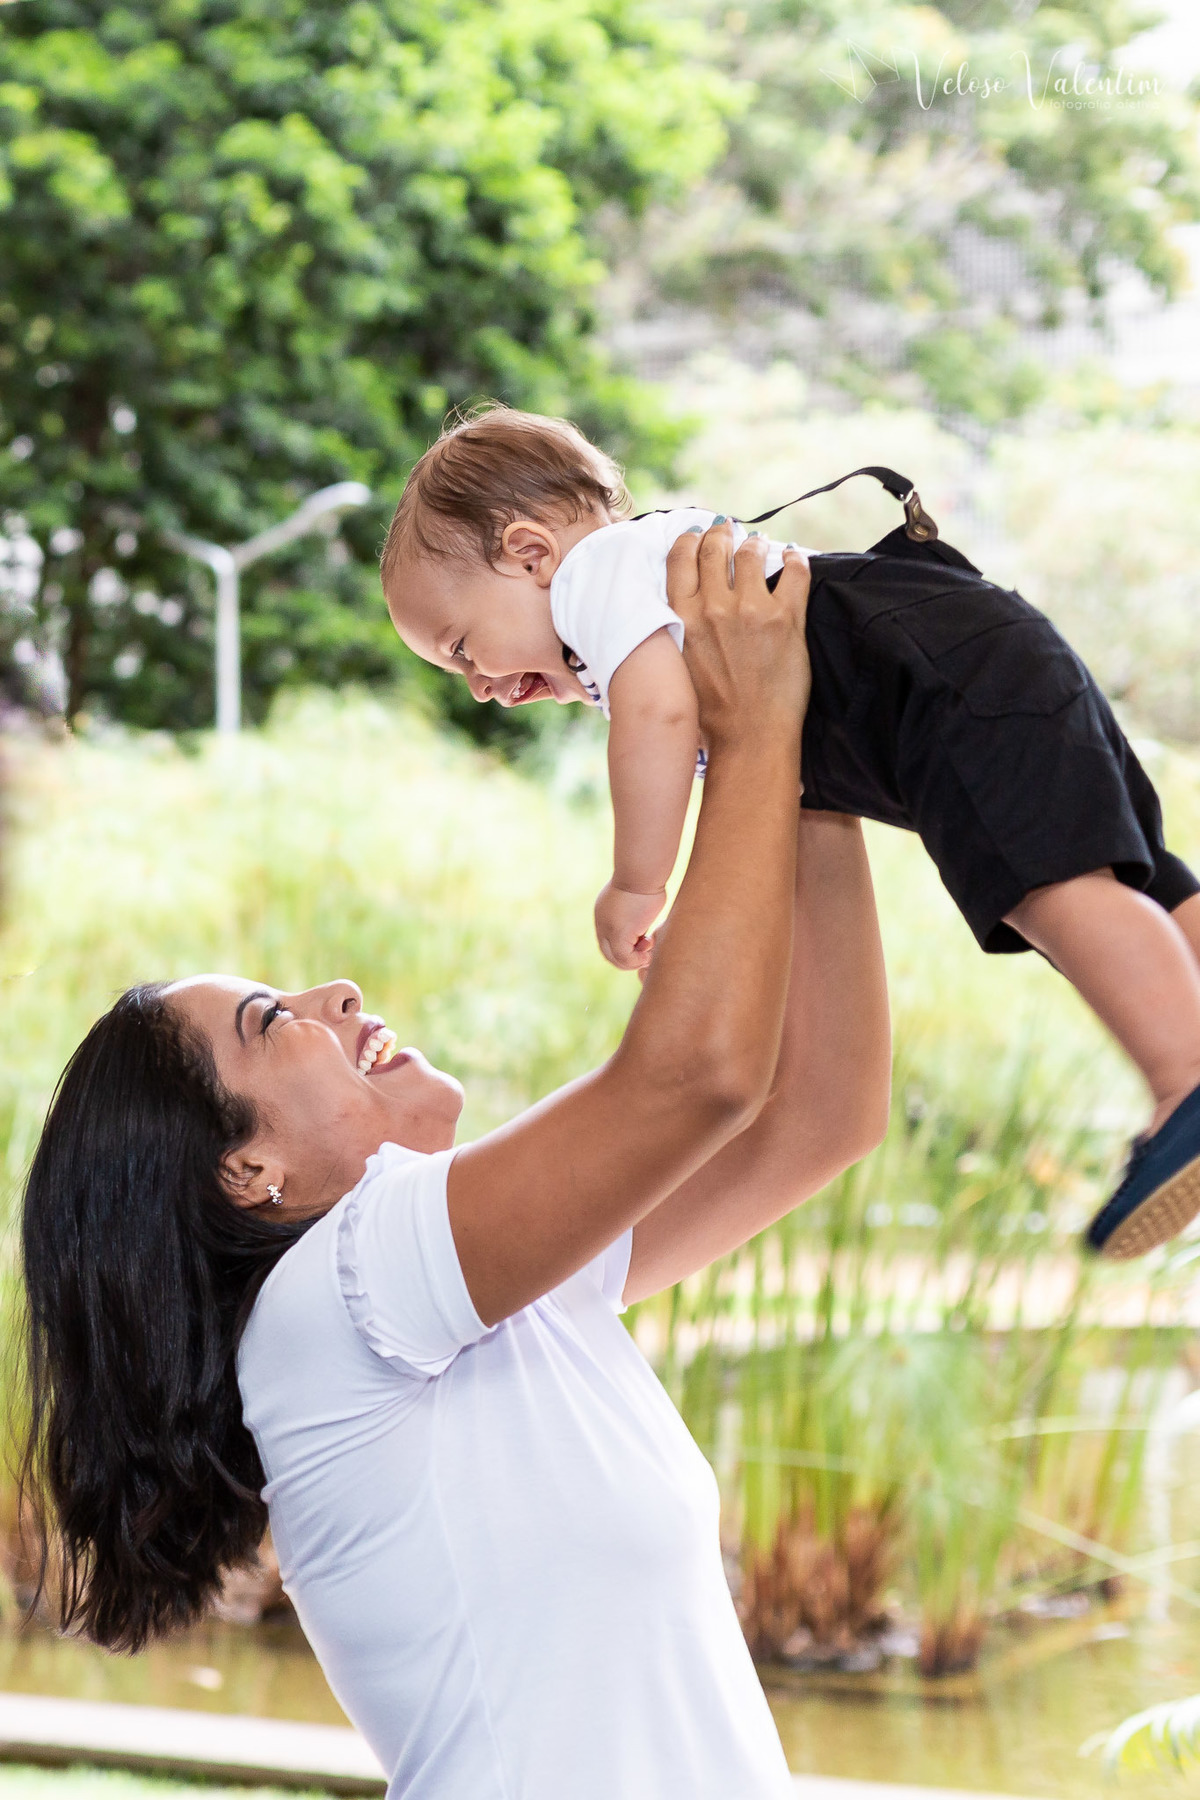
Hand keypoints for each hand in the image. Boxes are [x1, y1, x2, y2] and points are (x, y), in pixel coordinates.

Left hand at [594, 880, 666, 971]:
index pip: (608, 940)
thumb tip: (648, 914)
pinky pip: (625, 958)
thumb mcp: (638, 895)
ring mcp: (608, 930)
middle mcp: (602, 923)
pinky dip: (637, 960)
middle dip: (629, 959)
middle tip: (647, 952)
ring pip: (615, 959)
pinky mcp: (618, 934)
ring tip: (649, 951)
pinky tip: (649, 950)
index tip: (645, 942)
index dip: (625, 948)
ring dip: (634, 961)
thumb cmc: (646, 878)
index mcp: (604, 913)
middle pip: (608, 953)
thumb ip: (637, 910)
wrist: (642, 870)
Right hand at [664, 525, 810, 754]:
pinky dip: (794, 559)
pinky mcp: (786, 618)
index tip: (699, 535)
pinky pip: (794, 571)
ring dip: (756, 544)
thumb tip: (689, 601)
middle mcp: (713, 607)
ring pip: (752, 552)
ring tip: (761, 545)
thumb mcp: (681, 662)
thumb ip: (682, 626)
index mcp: (682, 617)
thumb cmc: (712, 710)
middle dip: (723, 533)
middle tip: (729, 530)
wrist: (749, 737)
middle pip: (715, 547)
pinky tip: (793, 558)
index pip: (681, 557)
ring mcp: (751, 610)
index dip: (691, 540)